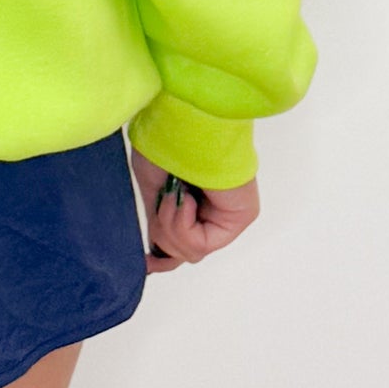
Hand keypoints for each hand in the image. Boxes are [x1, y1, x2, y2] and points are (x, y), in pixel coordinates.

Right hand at [129, 145, 259, 273]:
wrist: (179, 124)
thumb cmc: (164, 144)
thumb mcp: (153, 192)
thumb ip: (159, 225)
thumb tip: (155, 259)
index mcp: (194, 202)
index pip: (183, 245)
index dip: (163, 259)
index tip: (147, 263)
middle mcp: (214, 209)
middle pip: (183, 251)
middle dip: (164, 231)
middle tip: (164, 200)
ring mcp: (228, 215)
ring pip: (191, 252)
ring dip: (172, 225)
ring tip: (174, 194)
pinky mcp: (240, 216)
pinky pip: (202, 244)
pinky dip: (183, 224)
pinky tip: (186, 198)